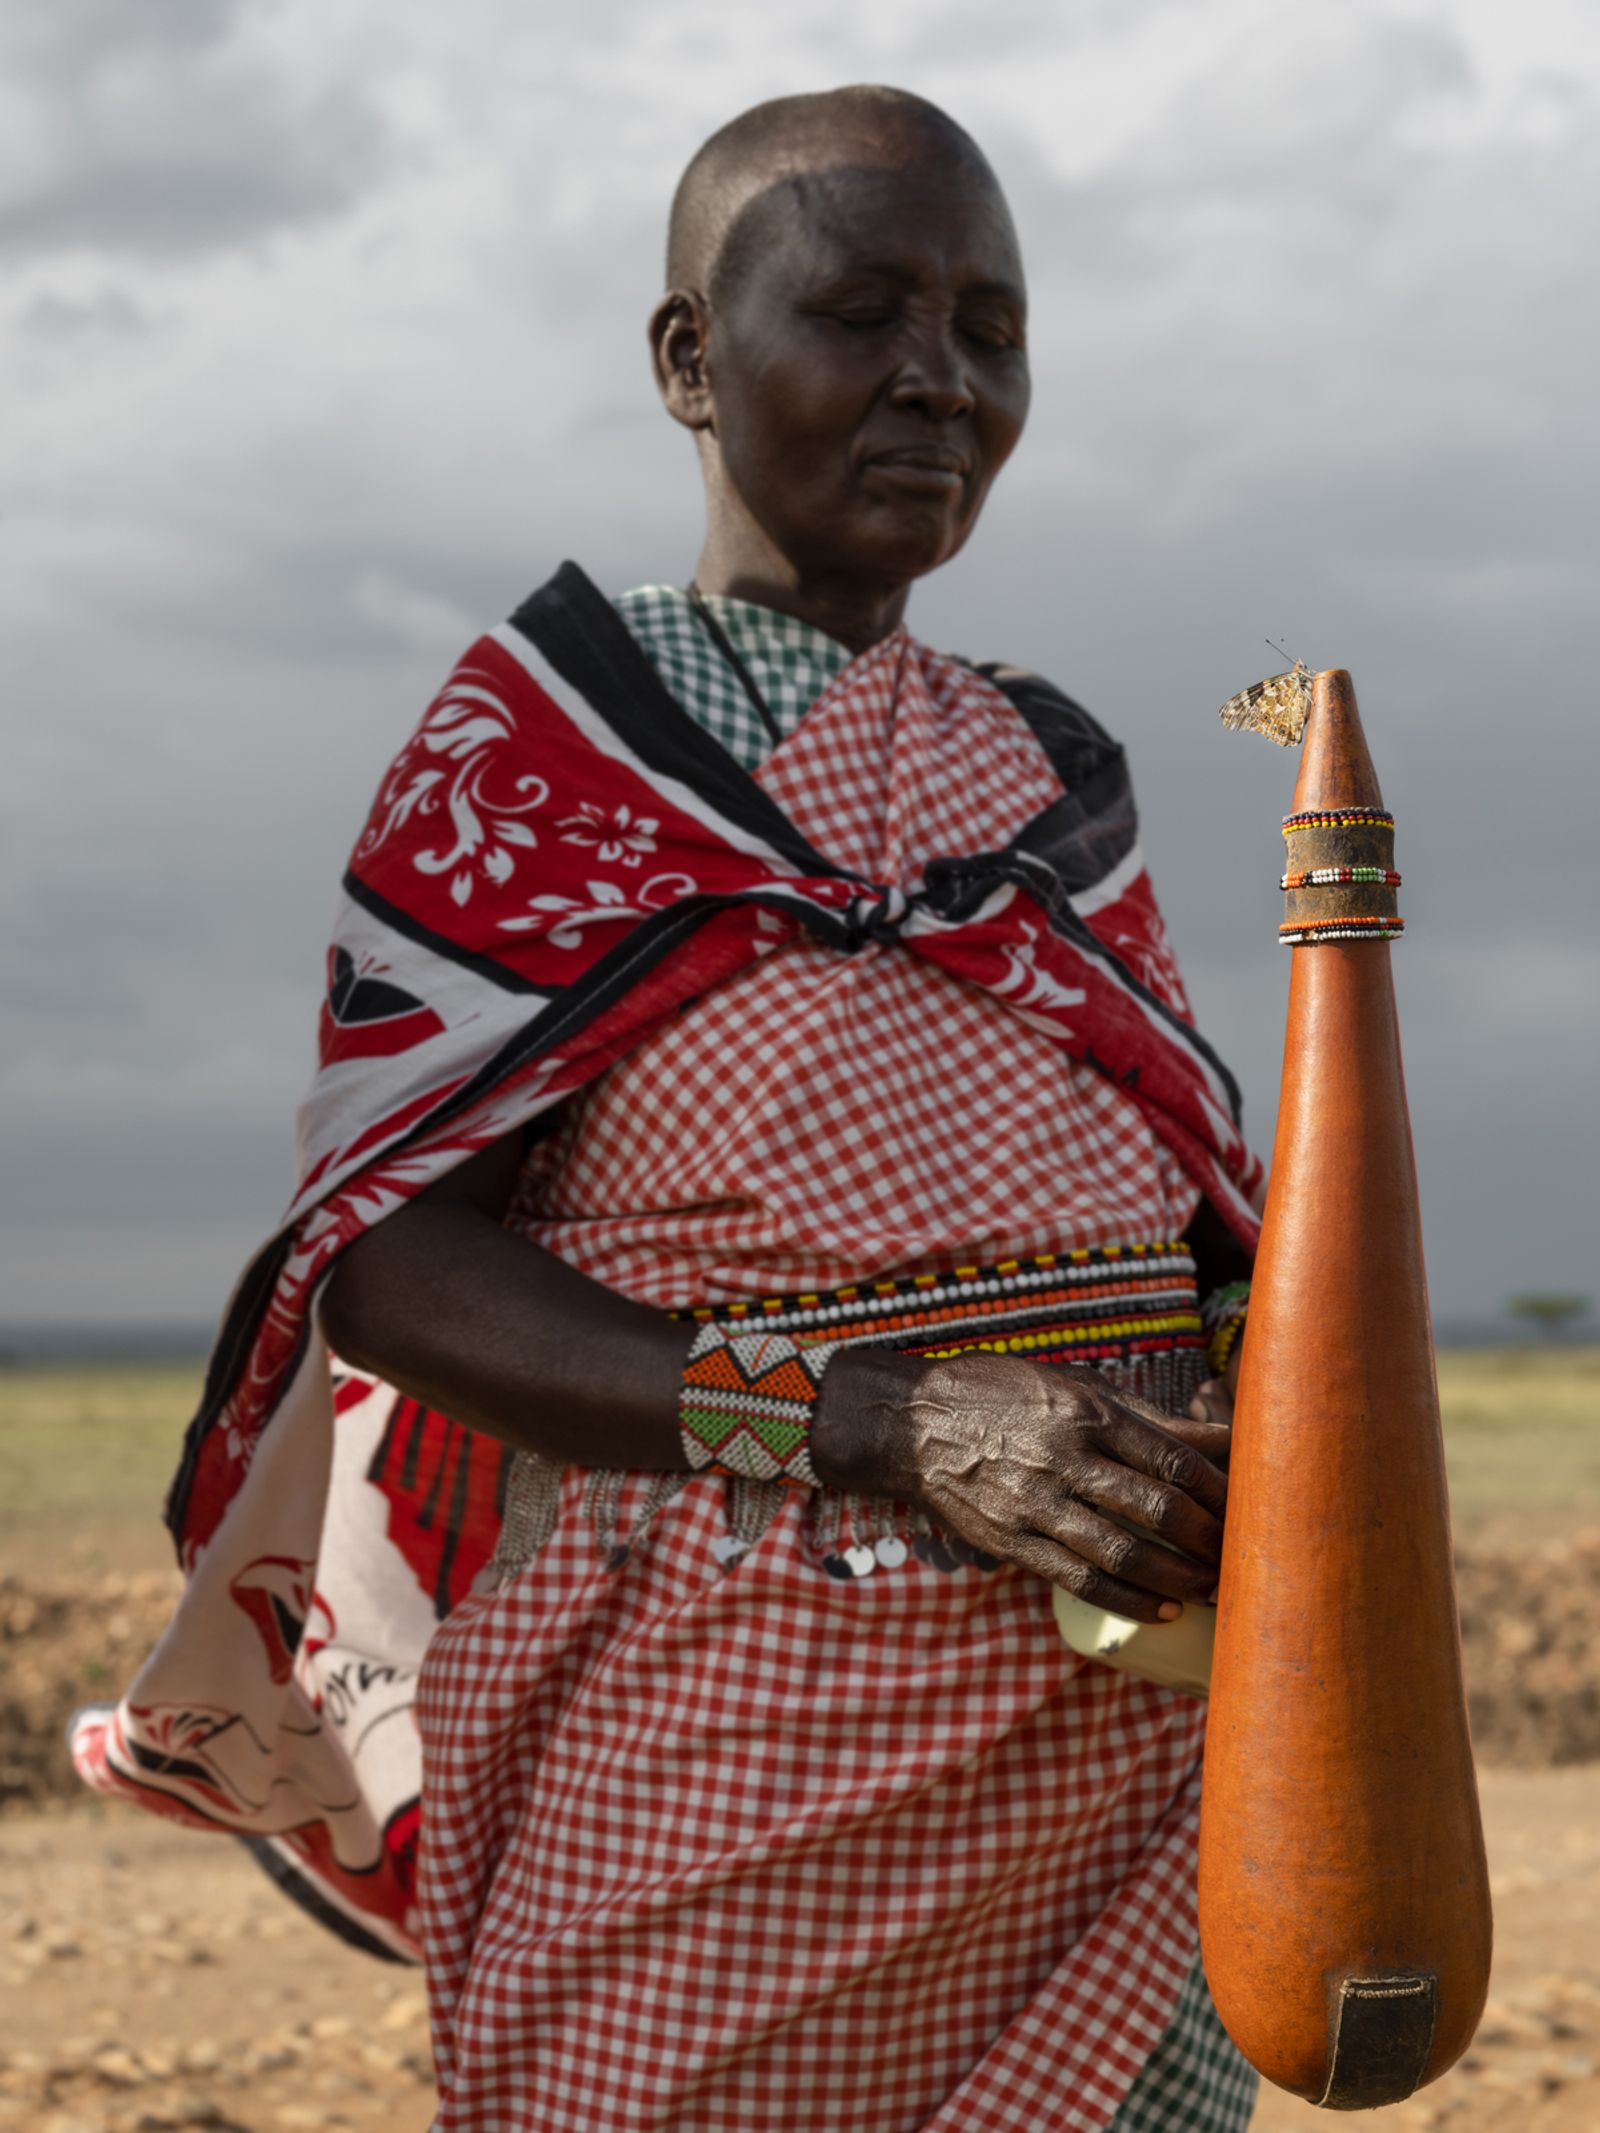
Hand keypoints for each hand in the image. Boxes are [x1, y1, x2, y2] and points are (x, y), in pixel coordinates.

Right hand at [814, 1350, 1229, 1623]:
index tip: (1249, 1507)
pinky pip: (1080, 1580)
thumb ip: (1146, 1417)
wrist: (913, 1424)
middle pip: (1155, 1508)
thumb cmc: (1006, 1395)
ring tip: (1209, 1588)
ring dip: (1177, 1578)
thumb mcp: (1074, 1385)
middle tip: (1238, 1555)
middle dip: (1207, 1539)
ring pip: (1121, 1553)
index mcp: (1085, 1411)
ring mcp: (1034, 1502)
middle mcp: (1062, 1456)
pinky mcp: (1012, 1542)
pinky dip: (1128, 1599)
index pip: (1172, 1456)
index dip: (1218, 1489)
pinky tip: (1162, 1609)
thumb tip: (1223, 1434)